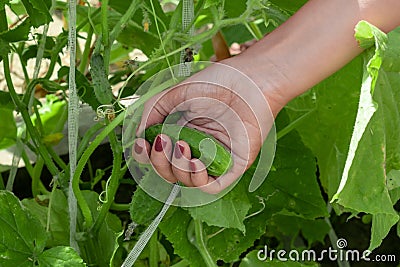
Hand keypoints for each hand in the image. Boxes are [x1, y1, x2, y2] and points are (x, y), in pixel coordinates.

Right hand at [132, 60, 276, 193]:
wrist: (250, 79)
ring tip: (183, 145)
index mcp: (182, 132)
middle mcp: (196, 148)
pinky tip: (196, 161)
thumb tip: (137, 137)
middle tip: (163, 142)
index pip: (159, 155)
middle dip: (160, 162)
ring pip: (188, 181)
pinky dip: (199, 180)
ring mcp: (215, 158)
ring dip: (178, 169)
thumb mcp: (175, 93)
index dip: (146, 156)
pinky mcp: (233, 165)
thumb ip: (153, 112)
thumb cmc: (217, 82)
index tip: (141, 145)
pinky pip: (212, 186)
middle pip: (170, 171)